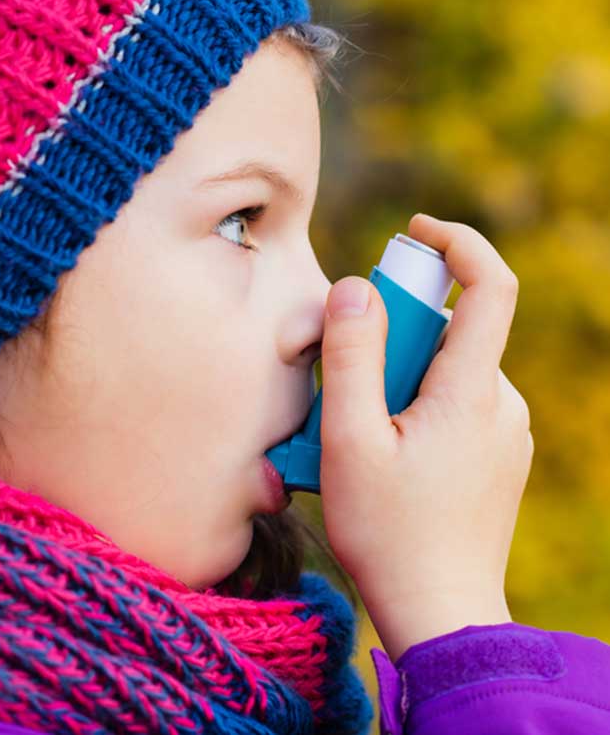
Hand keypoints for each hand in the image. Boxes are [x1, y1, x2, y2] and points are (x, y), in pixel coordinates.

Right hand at [318, 214, 533, 661]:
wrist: (441, 615)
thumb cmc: (388, 532)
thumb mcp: (349, 440)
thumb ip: (350, 357)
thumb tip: (355, 288)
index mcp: (472, 392)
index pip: (489, 286)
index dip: (457, 242)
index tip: (414, 232)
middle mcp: (501, 403)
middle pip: (448, 331)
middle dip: (391, 335)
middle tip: (342, 382)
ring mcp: (504, 431)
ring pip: (445, 369)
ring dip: (397, 377)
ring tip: (356, 433)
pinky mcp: (496, 454)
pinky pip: (453, 402)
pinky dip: (414, 404)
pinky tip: (384, 451)